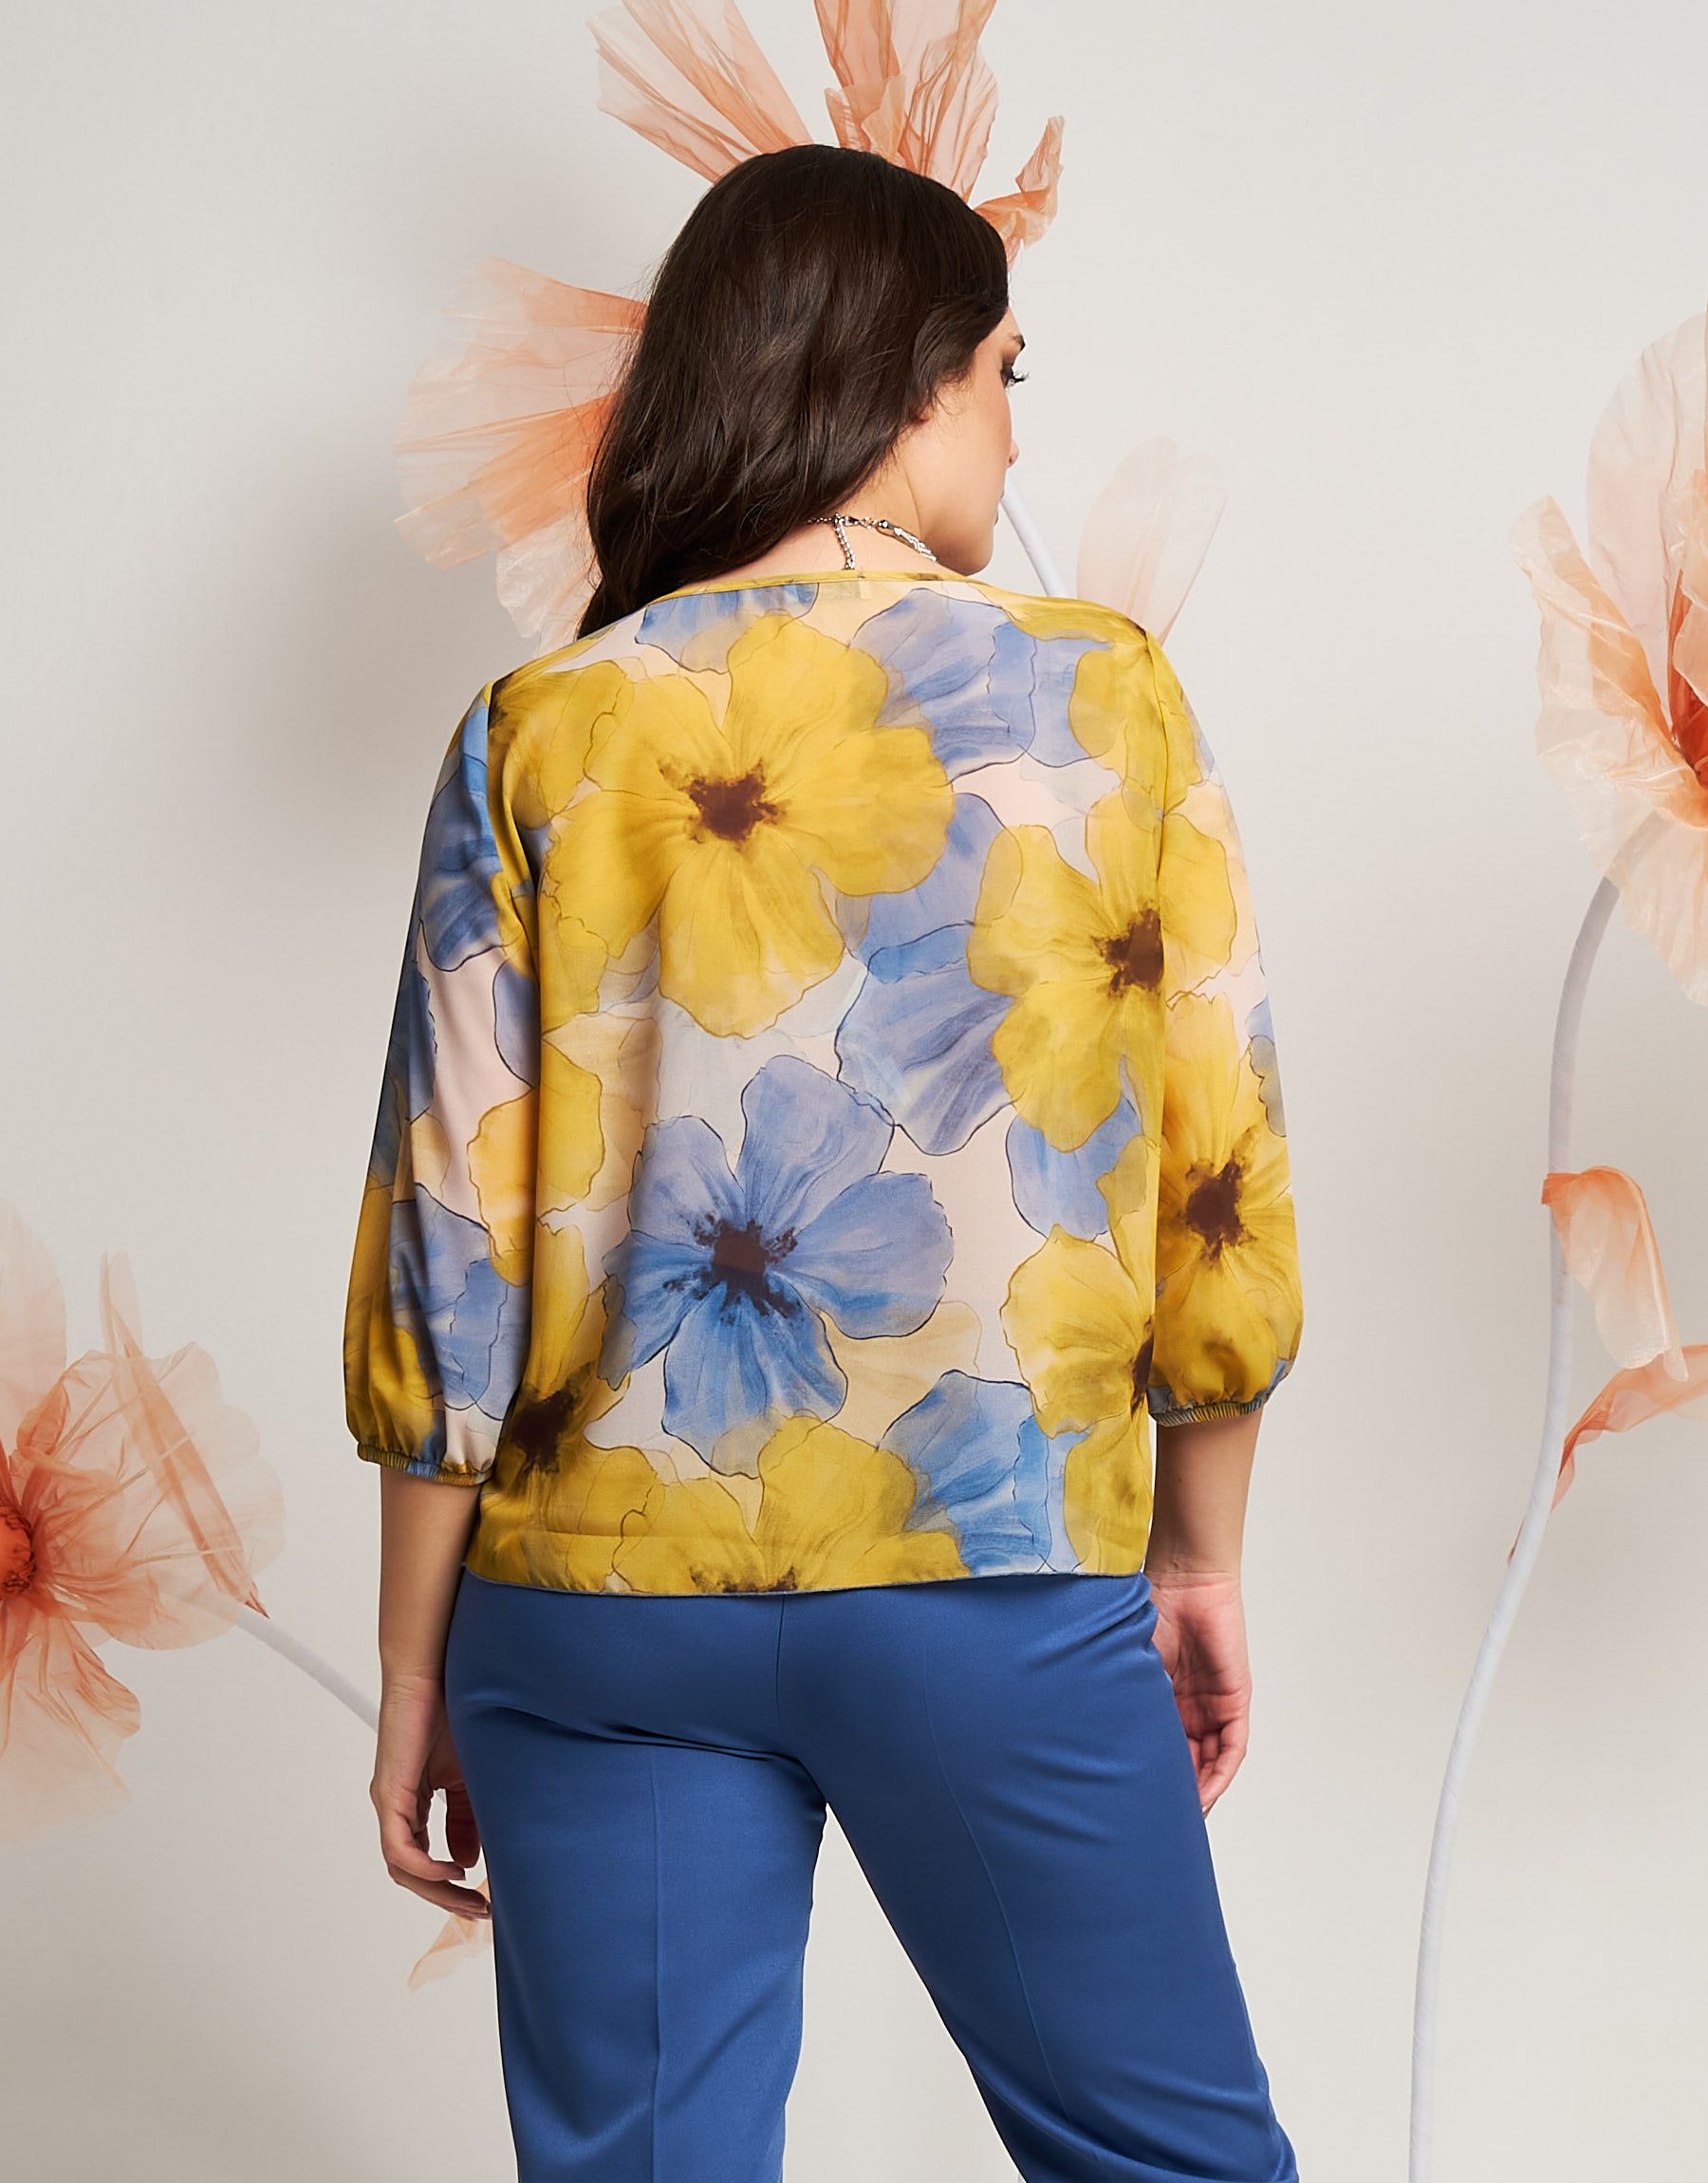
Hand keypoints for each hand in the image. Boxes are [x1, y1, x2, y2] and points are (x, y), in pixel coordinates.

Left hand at [370, 1671, 489, 1917]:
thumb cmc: (450, 1713)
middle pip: (412, 1874)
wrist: (433, 1673)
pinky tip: (454, 1870)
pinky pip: (401, 1848)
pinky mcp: (390, 1793)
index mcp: (412, 1805)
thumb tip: (468, 1862)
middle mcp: (395, 1809)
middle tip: (479, 1913)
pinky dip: (425, 1867)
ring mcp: (389, 1803)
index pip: (424, 1860)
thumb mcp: (467, 1778)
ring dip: (437, 1891)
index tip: (482, 1900)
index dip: (450, 1887)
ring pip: (403, 1868)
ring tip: (470, 1899)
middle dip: (447, 1899)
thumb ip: (465, 1818)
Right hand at [1145, 1567, 1250, 1814]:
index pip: (1163, 1749)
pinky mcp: (1236, 1699)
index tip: (1137, 1805)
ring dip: (1199, 1790)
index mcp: (1163, 1700)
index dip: (1154, 1777)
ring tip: (1180, 1817)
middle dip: (1177, 1793)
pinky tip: (1205, 1794)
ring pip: (1210, 1760)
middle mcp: (1191, 1707)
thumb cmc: (1148, 1608)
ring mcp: (1215, 1704)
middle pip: (1188, 1762)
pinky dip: (1220, 1773)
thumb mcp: (1131, 1665)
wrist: (1182, 1576)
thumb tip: (1097, 1738)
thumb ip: (1126, 1698)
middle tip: (1158, 1822)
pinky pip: (1232, 1747)